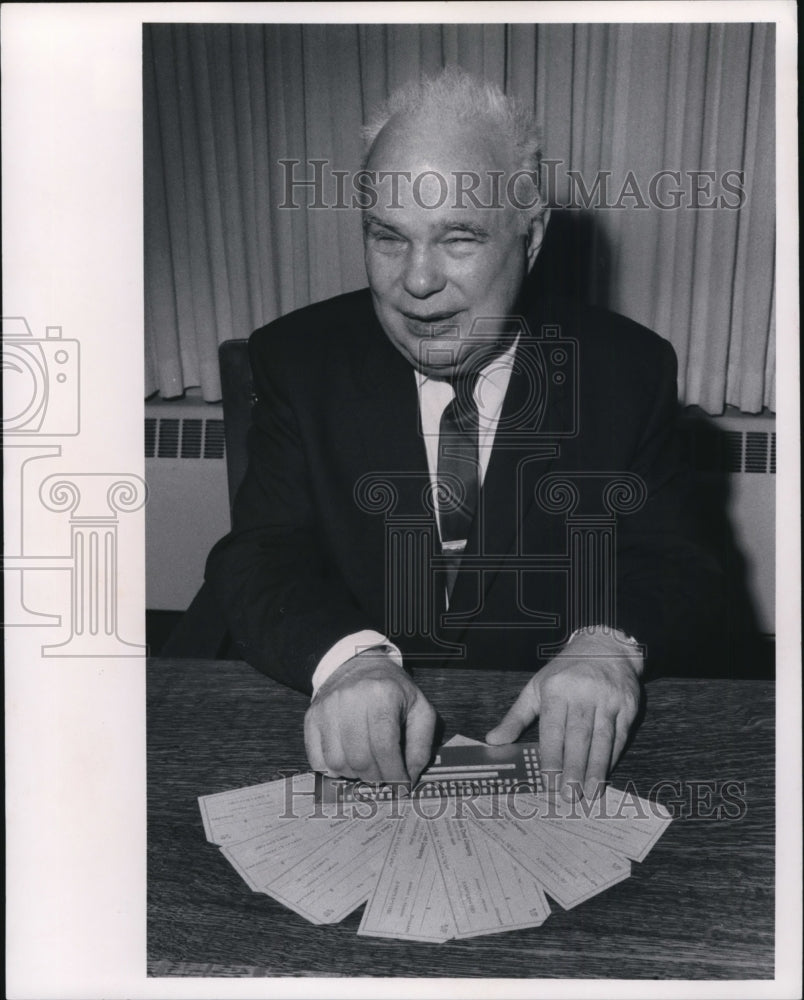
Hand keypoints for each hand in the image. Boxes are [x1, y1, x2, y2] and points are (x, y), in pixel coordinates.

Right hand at [304, 651, 436, 787]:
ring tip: (367, 768)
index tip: (401, 785)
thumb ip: (421, 744)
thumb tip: (410, 778)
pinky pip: (317, 758)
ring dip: (355, 775)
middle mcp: (351, 699)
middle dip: (376, 778)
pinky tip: (347, 763)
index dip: (395, 774)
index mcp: (382, 694)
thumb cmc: (392, 690)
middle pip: (360, 759)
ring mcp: (327, 708)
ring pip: (337, 762)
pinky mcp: (312, 716)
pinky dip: (332, 770)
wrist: (359, 664)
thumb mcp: (419, 708)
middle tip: (385, 778)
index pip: (385, 748)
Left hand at [485, 631, 642, 800]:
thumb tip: (493, 741)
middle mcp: (583, 693)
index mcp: (556, 689)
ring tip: (590, 793)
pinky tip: (606, 773)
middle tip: (568, 795)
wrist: (605, 646)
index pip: (553, 729)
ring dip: (596, 769)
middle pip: (578, 737)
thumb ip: (515, 717)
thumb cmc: (565, 672)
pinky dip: (613, 757)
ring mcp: (608, 698)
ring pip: (602, 739)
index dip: (551, 757)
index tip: (548, 782)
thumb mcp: (536, 688)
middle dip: (573, 769)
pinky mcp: (628, 704)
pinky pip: (619, 735)